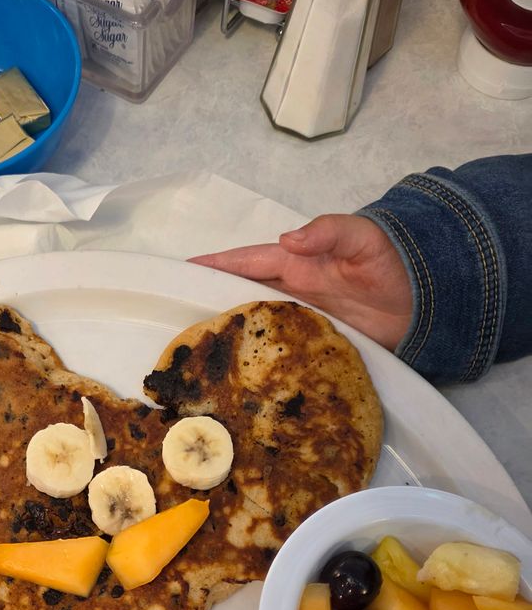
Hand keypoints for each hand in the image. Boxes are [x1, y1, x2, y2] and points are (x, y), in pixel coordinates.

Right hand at [190, 214, 412, 351]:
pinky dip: (263, 360)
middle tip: (175, 319)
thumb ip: (328, 233)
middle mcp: (294, 292)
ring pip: (258, 325)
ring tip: (198, 352)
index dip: (214, 265)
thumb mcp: (363, 238)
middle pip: (243, 296)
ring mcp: (304, 320)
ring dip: (232, 334)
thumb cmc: (396, 262)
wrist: (433, 299)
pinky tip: (243, 376)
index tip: (180, 270)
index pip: (246, 262)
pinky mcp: (317, 346)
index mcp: (297, 263)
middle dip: (211, 302)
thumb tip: (285, 239)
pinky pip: (283, 351)